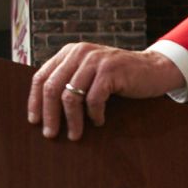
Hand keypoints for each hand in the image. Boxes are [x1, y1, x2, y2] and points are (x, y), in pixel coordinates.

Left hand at [27, 42, 184, 140]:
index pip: (41, 77)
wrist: (154, 69)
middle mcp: (79, 52)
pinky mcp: (111, 70)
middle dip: (49, 115)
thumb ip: (69, 81)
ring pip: (70, 96)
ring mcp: (95, 60)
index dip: (35, 101)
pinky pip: (93, 100)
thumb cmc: (118, 77)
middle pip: (52, 87)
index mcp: (69, 52)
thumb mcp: (89, 73)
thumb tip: (43, 111)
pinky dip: (94, 115)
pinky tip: (99, 121)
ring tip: (75, 135)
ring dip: (72, 121)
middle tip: (50, 134)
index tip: (34, 121)